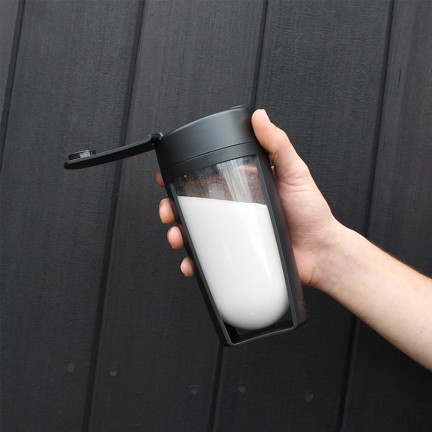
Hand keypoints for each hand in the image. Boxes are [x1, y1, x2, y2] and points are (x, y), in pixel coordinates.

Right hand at [156, 109, 340, 286]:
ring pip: (196, 232)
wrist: (320, 252)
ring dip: (179, 234)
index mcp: (244, 186)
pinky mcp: (237, 253)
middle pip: (194, 206)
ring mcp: (234, 232)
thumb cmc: (310, 213)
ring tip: (178, 236)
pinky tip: (191, 262)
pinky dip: (195, 262)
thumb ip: (278, 146)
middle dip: (173, 208)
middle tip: (168, 211)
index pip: (207, 178)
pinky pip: (209, 258)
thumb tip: (261, 118)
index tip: (169, 179)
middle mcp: (235, 208)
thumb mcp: (295, 173)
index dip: (184, 179)